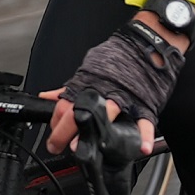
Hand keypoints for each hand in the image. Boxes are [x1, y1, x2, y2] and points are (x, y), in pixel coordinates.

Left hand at [47, 20, 184, 146]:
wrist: (146, 45)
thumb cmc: (119, 57)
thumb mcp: (88, 68)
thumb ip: (69, 87)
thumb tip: (48, 97)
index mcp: (88, 84)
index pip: (63, 106)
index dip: (54, 123)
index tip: (52, 135)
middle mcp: (102, 93)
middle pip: (77, 115)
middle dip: (63, 134)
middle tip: (57, 147)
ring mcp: (124, 99)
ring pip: (107, 119)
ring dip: (96, 136)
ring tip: (89, 150)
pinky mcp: (144, 104)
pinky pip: (145, 122)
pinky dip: (144, 136)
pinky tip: (142, 148)